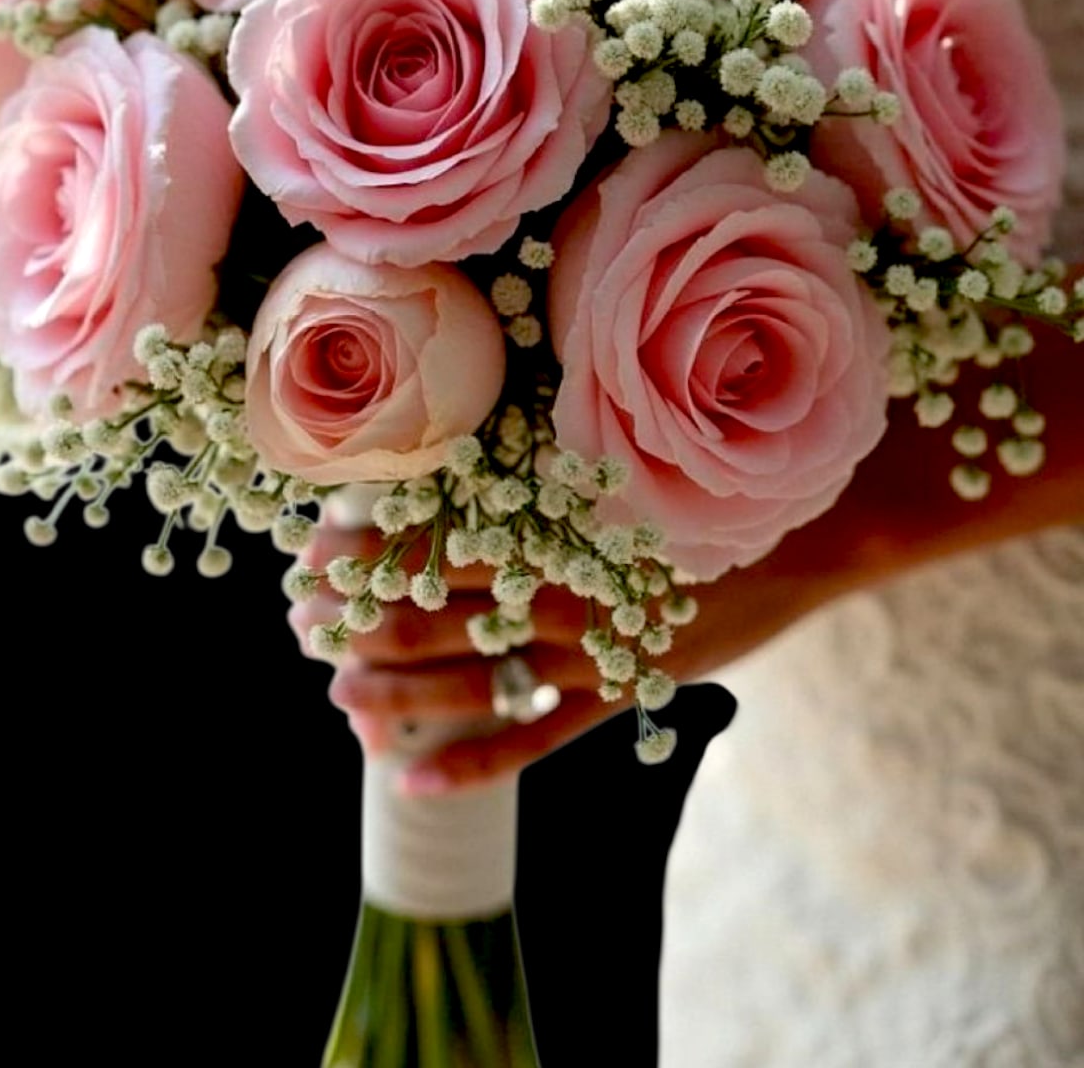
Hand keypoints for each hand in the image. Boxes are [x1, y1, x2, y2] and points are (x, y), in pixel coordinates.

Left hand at [288, 324, 1083, 792]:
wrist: (832, 514)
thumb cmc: (728, 448)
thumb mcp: (641, 417)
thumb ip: (561, 408)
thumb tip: (484, 361)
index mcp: (570, 514)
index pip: (447, 533)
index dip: (375, 547)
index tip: (312, 548)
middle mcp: (575, 585)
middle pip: (443, 608)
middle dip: (364, 616)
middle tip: (300, 621)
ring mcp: (600, 647)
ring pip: (477, 679)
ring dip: (400, 686)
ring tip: (338, 690)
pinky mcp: (627, 690)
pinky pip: (538, 737)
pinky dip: (476, 757)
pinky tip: (412, 771)